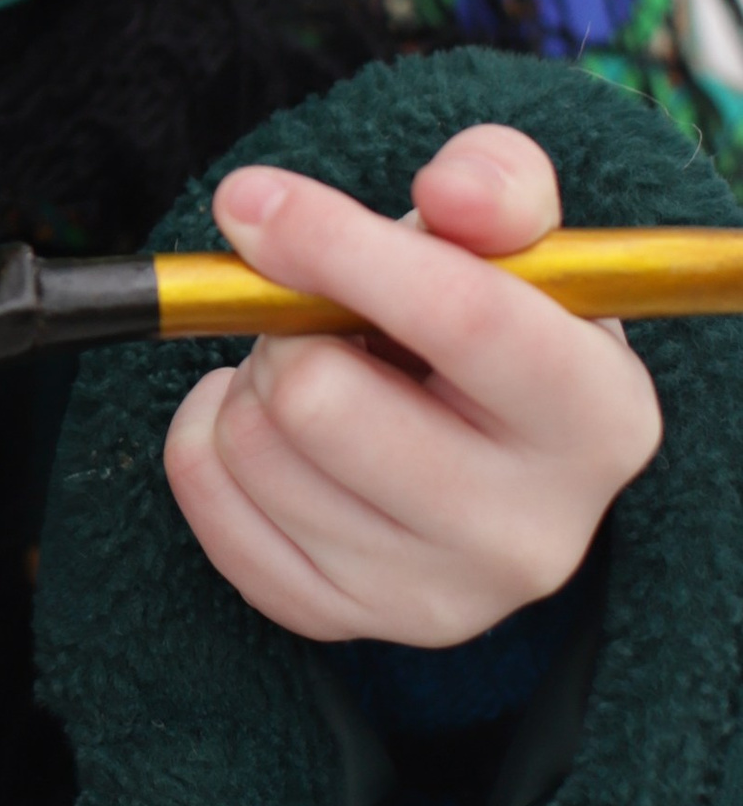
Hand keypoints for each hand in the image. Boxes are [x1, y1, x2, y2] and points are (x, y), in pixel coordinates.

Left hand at [162, 123, 659, 645]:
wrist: (473, 444)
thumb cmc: (488, 317)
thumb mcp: (515, 237)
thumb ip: (496, 186)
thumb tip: (451, 191)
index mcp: (602, 420)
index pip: (465, 321)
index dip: (340, 246)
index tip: (249, 199)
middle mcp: (532, 533)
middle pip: (321, 402)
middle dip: (291, 326)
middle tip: (322, 317)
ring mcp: (434, 599)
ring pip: (251, 446)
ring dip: (253, 378)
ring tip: (316, 370)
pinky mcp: (337, 619)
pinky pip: (203, 496)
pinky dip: (207, 432)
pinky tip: (273, 423)